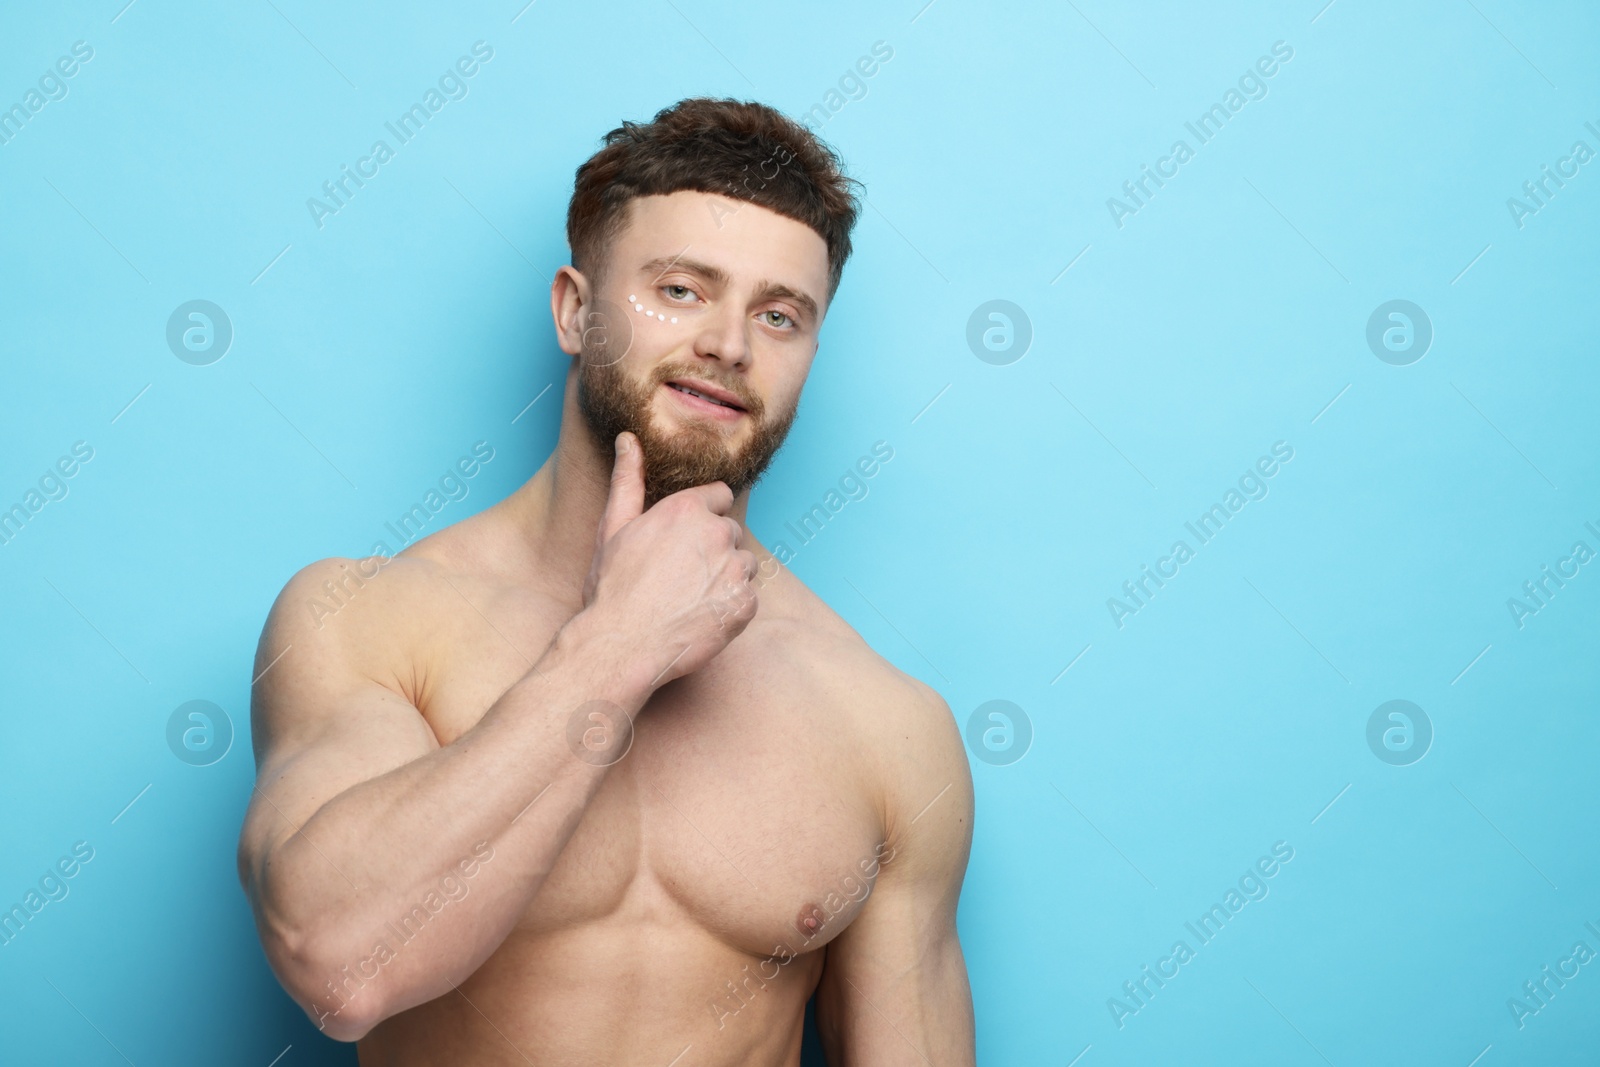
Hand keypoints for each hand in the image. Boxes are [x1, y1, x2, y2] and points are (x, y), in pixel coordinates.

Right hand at [578, 432, 758, 686]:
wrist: (621, 646)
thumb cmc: (612, 588)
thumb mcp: (614, 528)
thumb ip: (628, 479)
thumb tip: (628, 438)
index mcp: (688, 509)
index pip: (720, 496)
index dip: (702, 517)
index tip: (684, 540)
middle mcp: (717, 533)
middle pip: (730, 532)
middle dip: (712, 549)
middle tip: (678, 577)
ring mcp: (734, 570)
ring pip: (742, 565)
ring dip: (725, 578)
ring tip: (689, 598)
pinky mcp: (745, 604)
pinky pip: (747, 598)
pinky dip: (730, 608)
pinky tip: (700, 617)